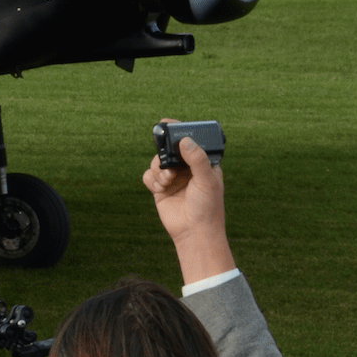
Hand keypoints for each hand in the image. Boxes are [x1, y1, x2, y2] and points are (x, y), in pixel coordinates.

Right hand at [142, 123, 233, 282]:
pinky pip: (148, 176)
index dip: (178, 131)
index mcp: (202, 163)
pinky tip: (161, 188)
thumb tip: (184, 140)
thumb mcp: (207, 180)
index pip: (189, 141)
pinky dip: (152, 180)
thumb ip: (197, 159)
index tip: (167, 123)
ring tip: (167, 180)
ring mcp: (172, 178)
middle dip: (164, 153)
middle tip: (167, 161)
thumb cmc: (208, 207)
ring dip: (158, 169)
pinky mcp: (160, 189)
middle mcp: (186, 169)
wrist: (194, 232)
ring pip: (156, 162)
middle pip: (168, 149)